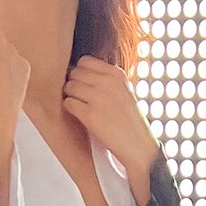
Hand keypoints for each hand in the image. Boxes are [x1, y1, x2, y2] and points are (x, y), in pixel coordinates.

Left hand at [62, 56, 160, 184]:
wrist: (137, 144)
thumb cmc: (128, 120)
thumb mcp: (123, 90)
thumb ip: (105, 78)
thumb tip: (80, 71)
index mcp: (116, 74)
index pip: (85, 61)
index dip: (80, 72)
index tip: (84, 83)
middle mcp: (107, 82)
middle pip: (75, 73)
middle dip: (74, 84)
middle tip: (80, 97)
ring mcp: (98, 98)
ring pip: (69, 87)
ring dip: (71, 96)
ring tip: (81, 107)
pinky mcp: (89, 114)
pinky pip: (68, 103)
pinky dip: (70, 109)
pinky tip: (80, 115)